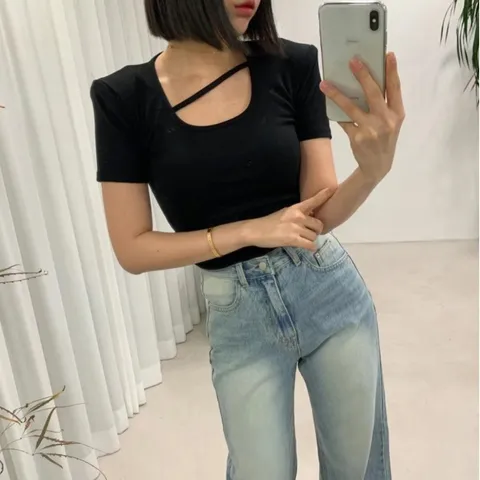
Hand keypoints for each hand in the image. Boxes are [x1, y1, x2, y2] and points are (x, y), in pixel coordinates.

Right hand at [243, 189, 333, 250]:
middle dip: (316, 230)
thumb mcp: (284, 213)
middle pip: (318, 224)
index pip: (312, 201)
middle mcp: (297, 216)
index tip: (331, 189)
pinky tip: (308, 248)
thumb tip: (309, 217)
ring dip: (310, 240)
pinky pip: (310, 245)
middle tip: (309, 233)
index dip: (323, 195)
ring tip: (301, 240)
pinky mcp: (293, 239)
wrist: (255, 231)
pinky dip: (311, 248)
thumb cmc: (268, 223)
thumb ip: (297, 214)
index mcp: (295, 208)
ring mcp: (295, 228)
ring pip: (314, 236)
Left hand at [320, 52, 405, 183]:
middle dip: (363, 75)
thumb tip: (367, 81)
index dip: (392, 71)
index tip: (388, 55)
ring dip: (337, 94)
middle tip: (353, 61)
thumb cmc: (385, 138)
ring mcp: (371, 130)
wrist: (378, 166)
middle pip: (374, 93)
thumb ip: (385, 104)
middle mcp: (386, 121)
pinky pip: (343, 121)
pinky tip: (328, 102)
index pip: (395, 89)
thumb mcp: (392, 122)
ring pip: (351, 107)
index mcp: (397, 114)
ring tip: (325, 83)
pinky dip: (336, 112)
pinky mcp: (357, 138)